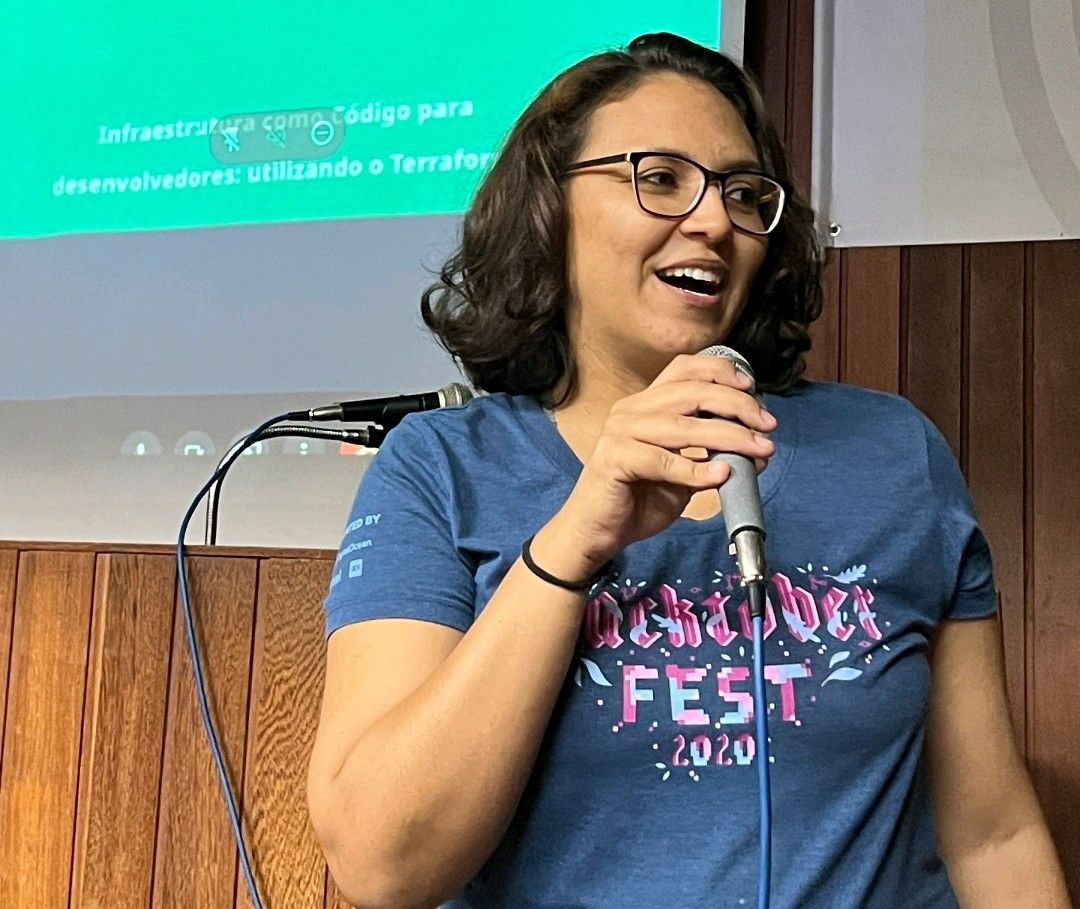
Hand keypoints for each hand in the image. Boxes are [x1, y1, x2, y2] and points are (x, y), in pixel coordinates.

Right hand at [540, 354, 776, 576]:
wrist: (598, 532)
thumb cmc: (638, 500)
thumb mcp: (683, 473)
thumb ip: (710, 455)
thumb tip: (755, 449)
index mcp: (645, 404)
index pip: (684, 369)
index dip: (720, 372)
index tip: (751, 388)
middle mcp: (631, 410)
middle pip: (692, 392)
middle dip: (737, 406)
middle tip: (767, 426)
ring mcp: (620, 433)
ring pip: (684, 426)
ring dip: (729, 437)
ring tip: (758, 451)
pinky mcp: (614, 459)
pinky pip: (663, 461)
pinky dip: (696, 470)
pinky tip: (721, 476)